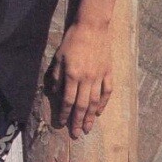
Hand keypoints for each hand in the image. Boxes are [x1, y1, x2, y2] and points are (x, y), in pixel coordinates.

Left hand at [50, 22, 112, 138]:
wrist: (92, 27)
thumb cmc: (72, 40)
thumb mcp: (58, 57)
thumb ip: (56, 76)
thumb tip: (53, 92)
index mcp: (72, 75)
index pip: (67, 100)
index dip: (64, 113)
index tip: (61, 123)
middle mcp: (86, 79)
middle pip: (81, 105)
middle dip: (77, 121)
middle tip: (76, 134)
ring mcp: (99, 76)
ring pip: (95, 102)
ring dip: (90, 117)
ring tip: (88, 128)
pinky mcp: (108, 72)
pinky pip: (107, 92)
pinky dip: (103, 103)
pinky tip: (99, 112)